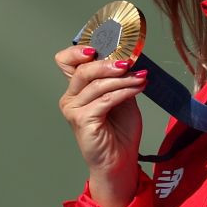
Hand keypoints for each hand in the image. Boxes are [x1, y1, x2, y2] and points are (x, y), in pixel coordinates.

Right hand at [55, 45, 147, 206]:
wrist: (121, 161)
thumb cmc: (120, 131)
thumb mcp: (122, 96)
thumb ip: (120, 78)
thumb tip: (128, 56)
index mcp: (77, 89)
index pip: (66, 60)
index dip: (79, 50)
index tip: (101, 44)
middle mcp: (70, 98)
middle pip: (83, 70)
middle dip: (108, 62)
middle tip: (129, 61)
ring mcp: (73, 110)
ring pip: (96, 84)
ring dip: (123, 78)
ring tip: (140, 77)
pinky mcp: (82, 121)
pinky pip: (105, 100)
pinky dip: (124, 91)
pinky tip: (138, 88)